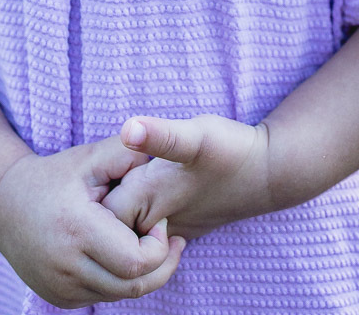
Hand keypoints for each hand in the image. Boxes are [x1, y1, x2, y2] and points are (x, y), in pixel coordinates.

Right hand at [0, 135, 186, 307]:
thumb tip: (164, 157)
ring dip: (141, 274)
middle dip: (160, 264)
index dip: (158, 245)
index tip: (158, 220)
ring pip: (120, 295)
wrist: (3, 204)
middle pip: (135, 286)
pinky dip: (118, 281)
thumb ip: (128, 154)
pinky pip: (102, 297)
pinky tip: (123, 254)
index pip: (137, 261)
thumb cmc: (54, 176)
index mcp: (76, 229)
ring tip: (149, 244)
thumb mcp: (90, 157)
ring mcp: (60, 288)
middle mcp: (65, 266)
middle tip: (169, 238)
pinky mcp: (58, 299)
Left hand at [101, 113, 273, 241]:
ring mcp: (166, 229)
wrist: (268, 173)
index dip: (90, 190)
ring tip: (124, 175)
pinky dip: (138, 215)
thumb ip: (161, 135)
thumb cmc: (230, 151)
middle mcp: (153, 221)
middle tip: (103, 170)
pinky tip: (146, 187)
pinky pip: (145, 230)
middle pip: (106, 222)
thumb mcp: (195, 136)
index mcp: (145, 201)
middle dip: (99, 201)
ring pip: (125, 228)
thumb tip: (128, 128)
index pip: (94, 212)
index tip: (94, 168)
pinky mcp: (178, 228)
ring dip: (119, 208)